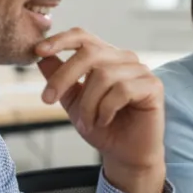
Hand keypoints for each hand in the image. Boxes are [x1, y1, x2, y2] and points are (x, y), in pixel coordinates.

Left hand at [34, 29, 165, 192]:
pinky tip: (106, 120)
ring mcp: (141, 71)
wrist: (125, 154)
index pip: (83, 37)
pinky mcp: (153, 86)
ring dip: (88, 104)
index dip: (60, 40)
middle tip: (47, 99)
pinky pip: (122, 90)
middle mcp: (124, 59)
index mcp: (105, 58)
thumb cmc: (102, 127)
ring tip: (88, 122)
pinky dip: (106, 109)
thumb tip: (41, 57)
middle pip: (90, 53)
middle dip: (64, 76)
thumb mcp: (73, 102)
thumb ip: (60, 79)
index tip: (38, 51)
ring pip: (103, 75)